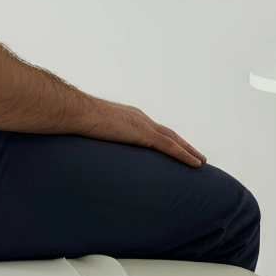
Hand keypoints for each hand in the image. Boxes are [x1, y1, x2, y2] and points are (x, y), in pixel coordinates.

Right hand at [77, 98, 205, 167]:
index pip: (152, 128)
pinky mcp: (143, 133)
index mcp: (126, 116)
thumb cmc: (74, 119)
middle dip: (182, 144)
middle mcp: (138, 117)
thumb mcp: (88, 129)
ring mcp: (142, 124)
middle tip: (195, 154)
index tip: (173, 146)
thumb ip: (94, 138)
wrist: (75, 111)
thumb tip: (86, 154)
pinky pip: (170, 146)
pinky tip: (196, 164)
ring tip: (201, 161)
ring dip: (189, 150)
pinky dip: (185, 155)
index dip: (165, 138)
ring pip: (174, 139)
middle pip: (167, 132)